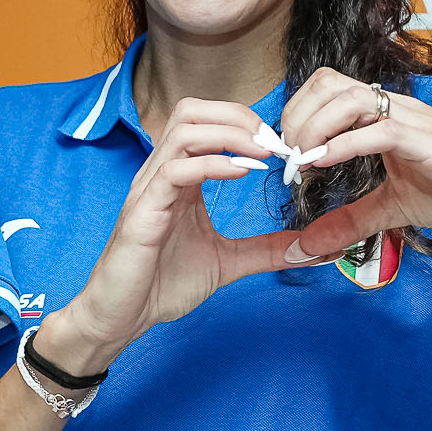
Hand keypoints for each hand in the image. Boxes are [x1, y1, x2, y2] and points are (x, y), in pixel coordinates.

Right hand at [33, 97, 300, 371]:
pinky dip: (210, 164)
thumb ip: (265, 250)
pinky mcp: (142, 212)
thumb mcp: (226, 262)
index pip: (207, 123)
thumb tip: (310, 248)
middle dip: (237, 116)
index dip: (245, 124)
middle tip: (273, 142)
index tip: (281, 145)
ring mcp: (150, 190)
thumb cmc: (160, 285)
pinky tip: (240, 173)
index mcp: (180, 179)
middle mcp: (162, 175)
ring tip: (262, 152)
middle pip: (193, 112)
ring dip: (228, 134)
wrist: (121, 318)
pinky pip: (174, 171)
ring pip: (183, 131)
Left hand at [270, 69, 431, 261]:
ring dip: (314, 127)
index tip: (284, 154)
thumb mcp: (392, 207)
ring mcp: (414, 120)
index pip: (325, 89)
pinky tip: (324, 164)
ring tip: (303, 161)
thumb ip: (349, 220)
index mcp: (384, 115)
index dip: (295, 114)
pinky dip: (345, 144)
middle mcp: (396, 108)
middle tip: (287, 157)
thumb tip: (306, 246)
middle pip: (327, 83)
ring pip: (349, 97)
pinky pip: (381, 129)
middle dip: (295, 116)